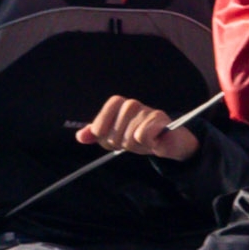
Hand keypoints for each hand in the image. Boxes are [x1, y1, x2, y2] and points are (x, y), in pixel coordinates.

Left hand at [74, 95, 198, 161]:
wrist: (168, 141)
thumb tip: (80, 137)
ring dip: (136, 146)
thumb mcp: (114, 136)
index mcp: (117, 104)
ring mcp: (145, 110)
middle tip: (133, 141)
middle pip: (113, 135)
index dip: (106, 137)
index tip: (115, 138)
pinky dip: (147, 143)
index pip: (98, 127)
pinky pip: (142, 136)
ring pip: (128, 137)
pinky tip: (154, 140)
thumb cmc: (139, 136)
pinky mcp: (159, 119)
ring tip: (144, 141)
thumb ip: (96, 134)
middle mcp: (130, 104)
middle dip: (121, 143)